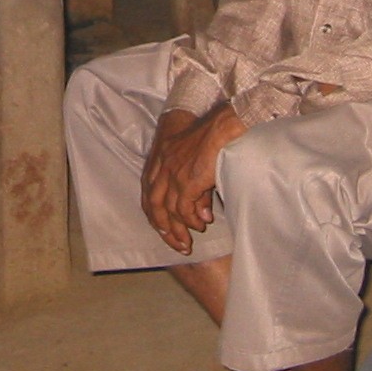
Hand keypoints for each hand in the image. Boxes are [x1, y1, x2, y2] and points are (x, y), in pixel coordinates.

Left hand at [140, 104, 247, 252]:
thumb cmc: (214, 139)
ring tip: (187, 242)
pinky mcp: (186, 179)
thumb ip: (196, 190)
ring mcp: (172, 173)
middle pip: (154, 205)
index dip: (155, 214)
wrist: (222, 126)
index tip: (164, 231)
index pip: (149, 193)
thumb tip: (202, 216)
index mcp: (160, 158)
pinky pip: (183, 208)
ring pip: (168, 210)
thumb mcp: (196, 161)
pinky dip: (191, 220)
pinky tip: (200, 225)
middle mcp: (162, 166)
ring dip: (178, 229)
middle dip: (163, 228)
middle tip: (175, 244)